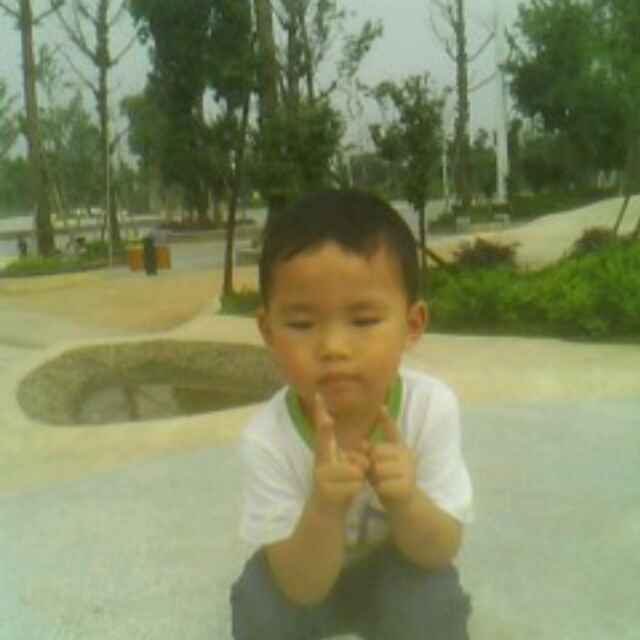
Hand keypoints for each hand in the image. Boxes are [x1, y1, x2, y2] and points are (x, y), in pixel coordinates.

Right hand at [310, 393, 369, 518]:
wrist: (323, 519)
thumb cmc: (337, 493)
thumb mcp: (343, 473)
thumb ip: (351, 459)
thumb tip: (364, 450)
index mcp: (324, 456)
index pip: (323, 432)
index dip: (321, 414)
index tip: (319, 395)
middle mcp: (320, 463)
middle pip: (353, 456)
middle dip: (360, 467)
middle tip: (350, 481)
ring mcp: (321, 477)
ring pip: (356, 471)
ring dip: (358, 481)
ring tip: (346, 490)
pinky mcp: (325, 490)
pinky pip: (353, 484)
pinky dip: (355, 491)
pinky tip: (344, 498)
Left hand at [367, 406, 417, 511]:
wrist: (404, 506)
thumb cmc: (388, 483)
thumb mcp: (377, 467)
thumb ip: (370, 456)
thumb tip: (361, 444)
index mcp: (400, 448)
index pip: (392, 431)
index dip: (385, 419)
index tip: (380, 406)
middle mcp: (407, 455)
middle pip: (377, 452)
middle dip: (372, 465)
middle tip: (379, 475)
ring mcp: (409, 469)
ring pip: (378, 468)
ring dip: (376, 479)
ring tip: (384, 483)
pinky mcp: (408, 485)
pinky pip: (383, 484)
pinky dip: (381, 490)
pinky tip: (388, 492)